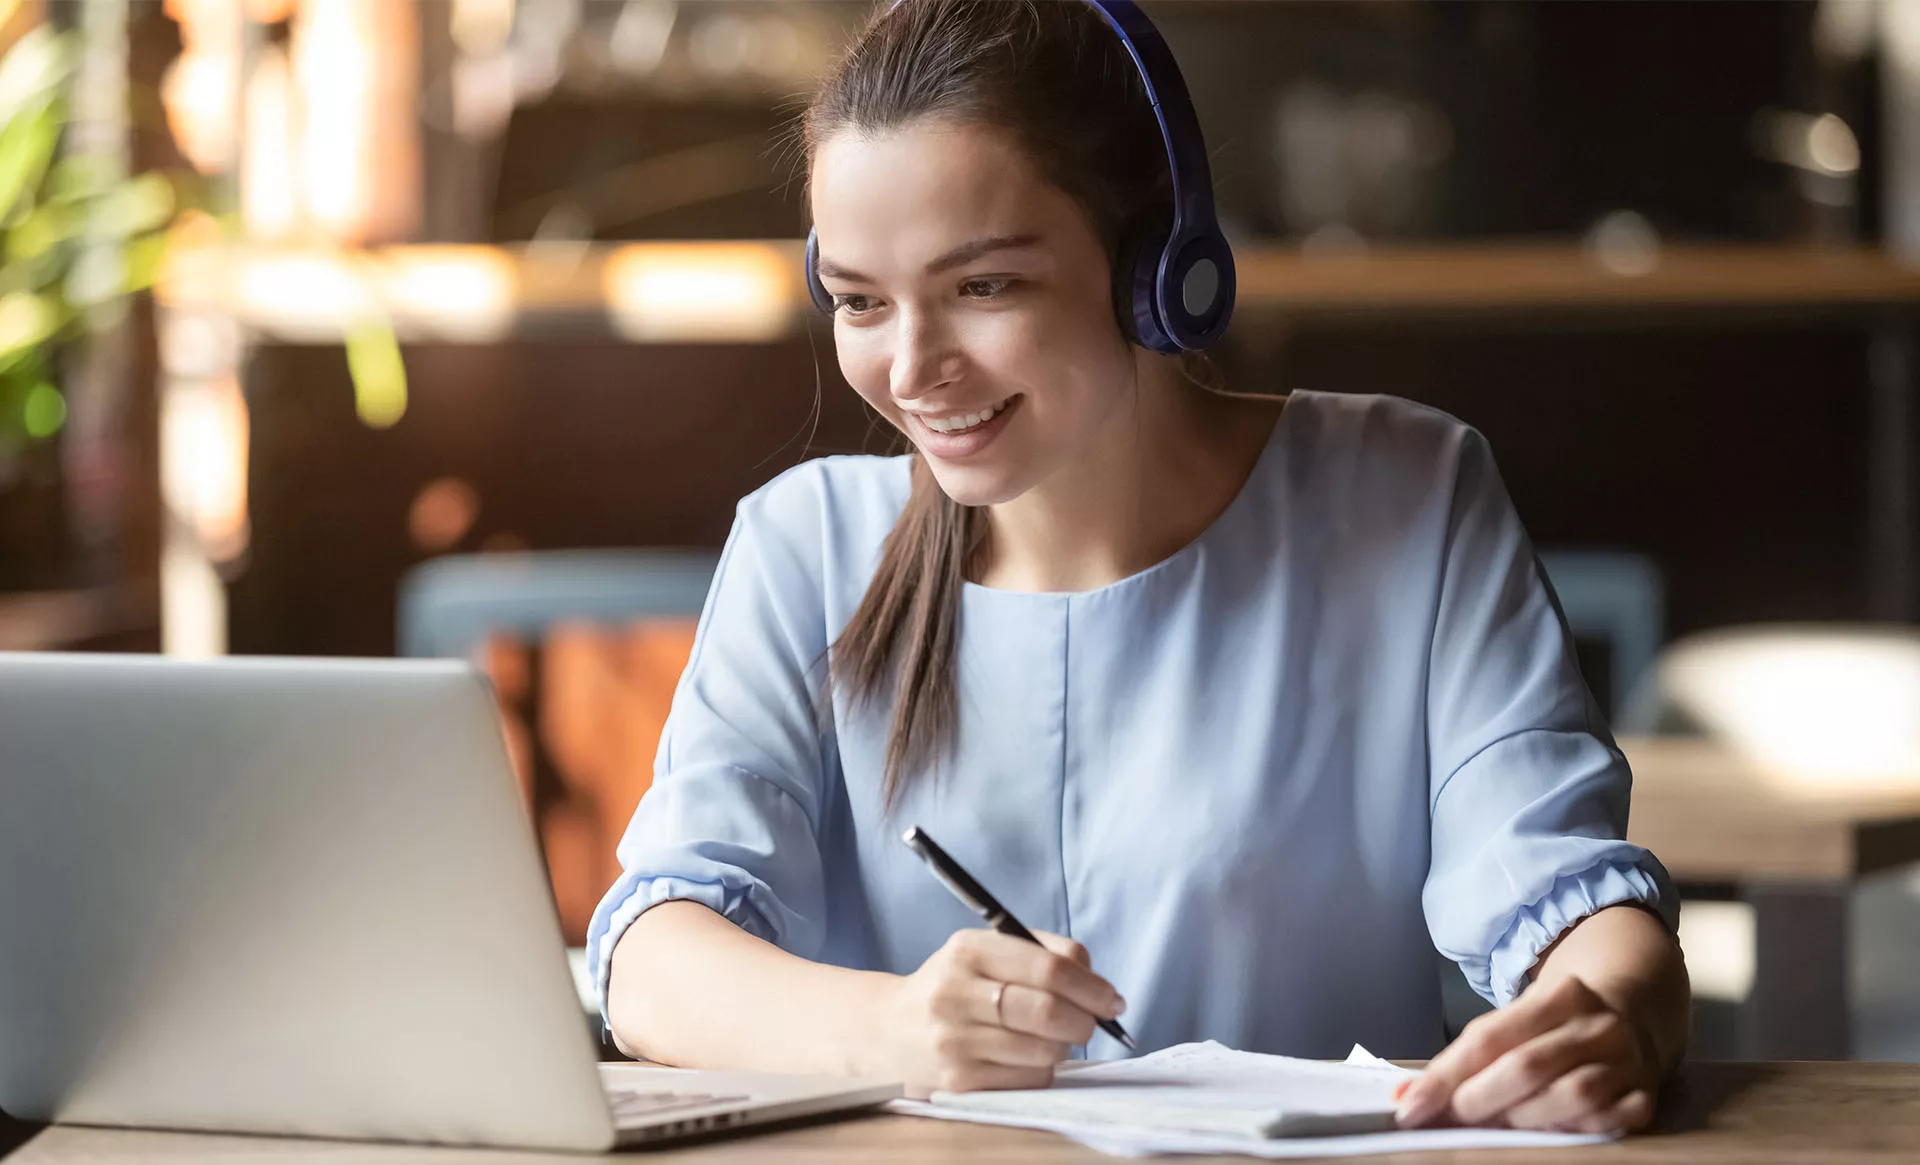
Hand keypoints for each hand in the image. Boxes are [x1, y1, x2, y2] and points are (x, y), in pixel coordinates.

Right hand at [877, 928, 1125, 1097]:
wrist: (888, 1030)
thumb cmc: (953, 987)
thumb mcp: (983, 952)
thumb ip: (1040, 953)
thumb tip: (1095, 980)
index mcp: (968, 950)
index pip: (1048, 968)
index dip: (1091, 986)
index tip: (1111, 999)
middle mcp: (956, 993)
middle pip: (1050, 1011)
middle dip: (1086, 1020)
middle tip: (1092, 1023)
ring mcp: (955, 1041)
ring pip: (1044, 1050)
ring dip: (1063, 1046)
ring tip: (1050, 1037)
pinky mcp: (958, 1082)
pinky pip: (1028, 1079)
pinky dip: (1040, 1069)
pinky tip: (1024, 1057)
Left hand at [1396, 975, 1660, 1134]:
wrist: (1633, 1016)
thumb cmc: (1557, 1026)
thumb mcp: (1518, 1020)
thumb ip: (1470, 1055)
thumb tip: (1410, 1096)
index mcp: (1561, 995)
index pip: (1490, 1037)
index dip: (1446, 1075)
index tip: (1411, 1106)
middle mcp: (1597, 1025)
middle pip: (1527, 1066)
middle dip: (1479, 1099)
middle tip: (1451, 1120)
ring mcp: (1628, 1062)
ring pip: (1571, 1097)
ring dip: (1523, 1120)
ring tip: (1496, 1128)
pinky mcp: (1645, 1097)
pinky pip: (1606, 1122)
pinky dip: (1572, 1132)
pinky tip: (1547, 1135)